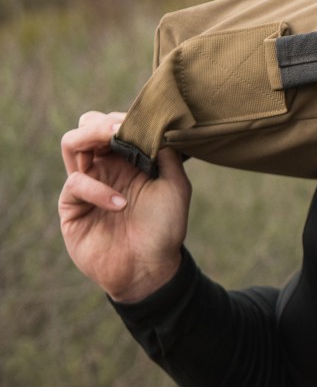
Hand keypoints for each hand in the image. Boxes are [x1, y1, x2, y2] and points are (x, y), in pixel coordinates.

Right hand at [59, 111, 191, 302]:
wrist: (150, 268)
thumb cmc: (165, 228)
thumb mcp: (176, 187)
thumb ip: (167, 156)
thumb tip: (160, 127)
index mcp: (128, 160)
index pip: (114, 124)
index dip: (125, 118)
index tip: (141, 119)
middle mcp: (105, 167)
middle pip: (87, 126)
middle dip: (102, 122)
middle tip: (121, 128)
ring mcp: (87, 185)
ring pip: (72, 144)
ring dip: (91, 137)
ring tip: (115, 141)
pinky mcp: (72, 207)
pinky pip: (75, 183)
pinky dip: (98, 188)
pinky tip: (120, 202)